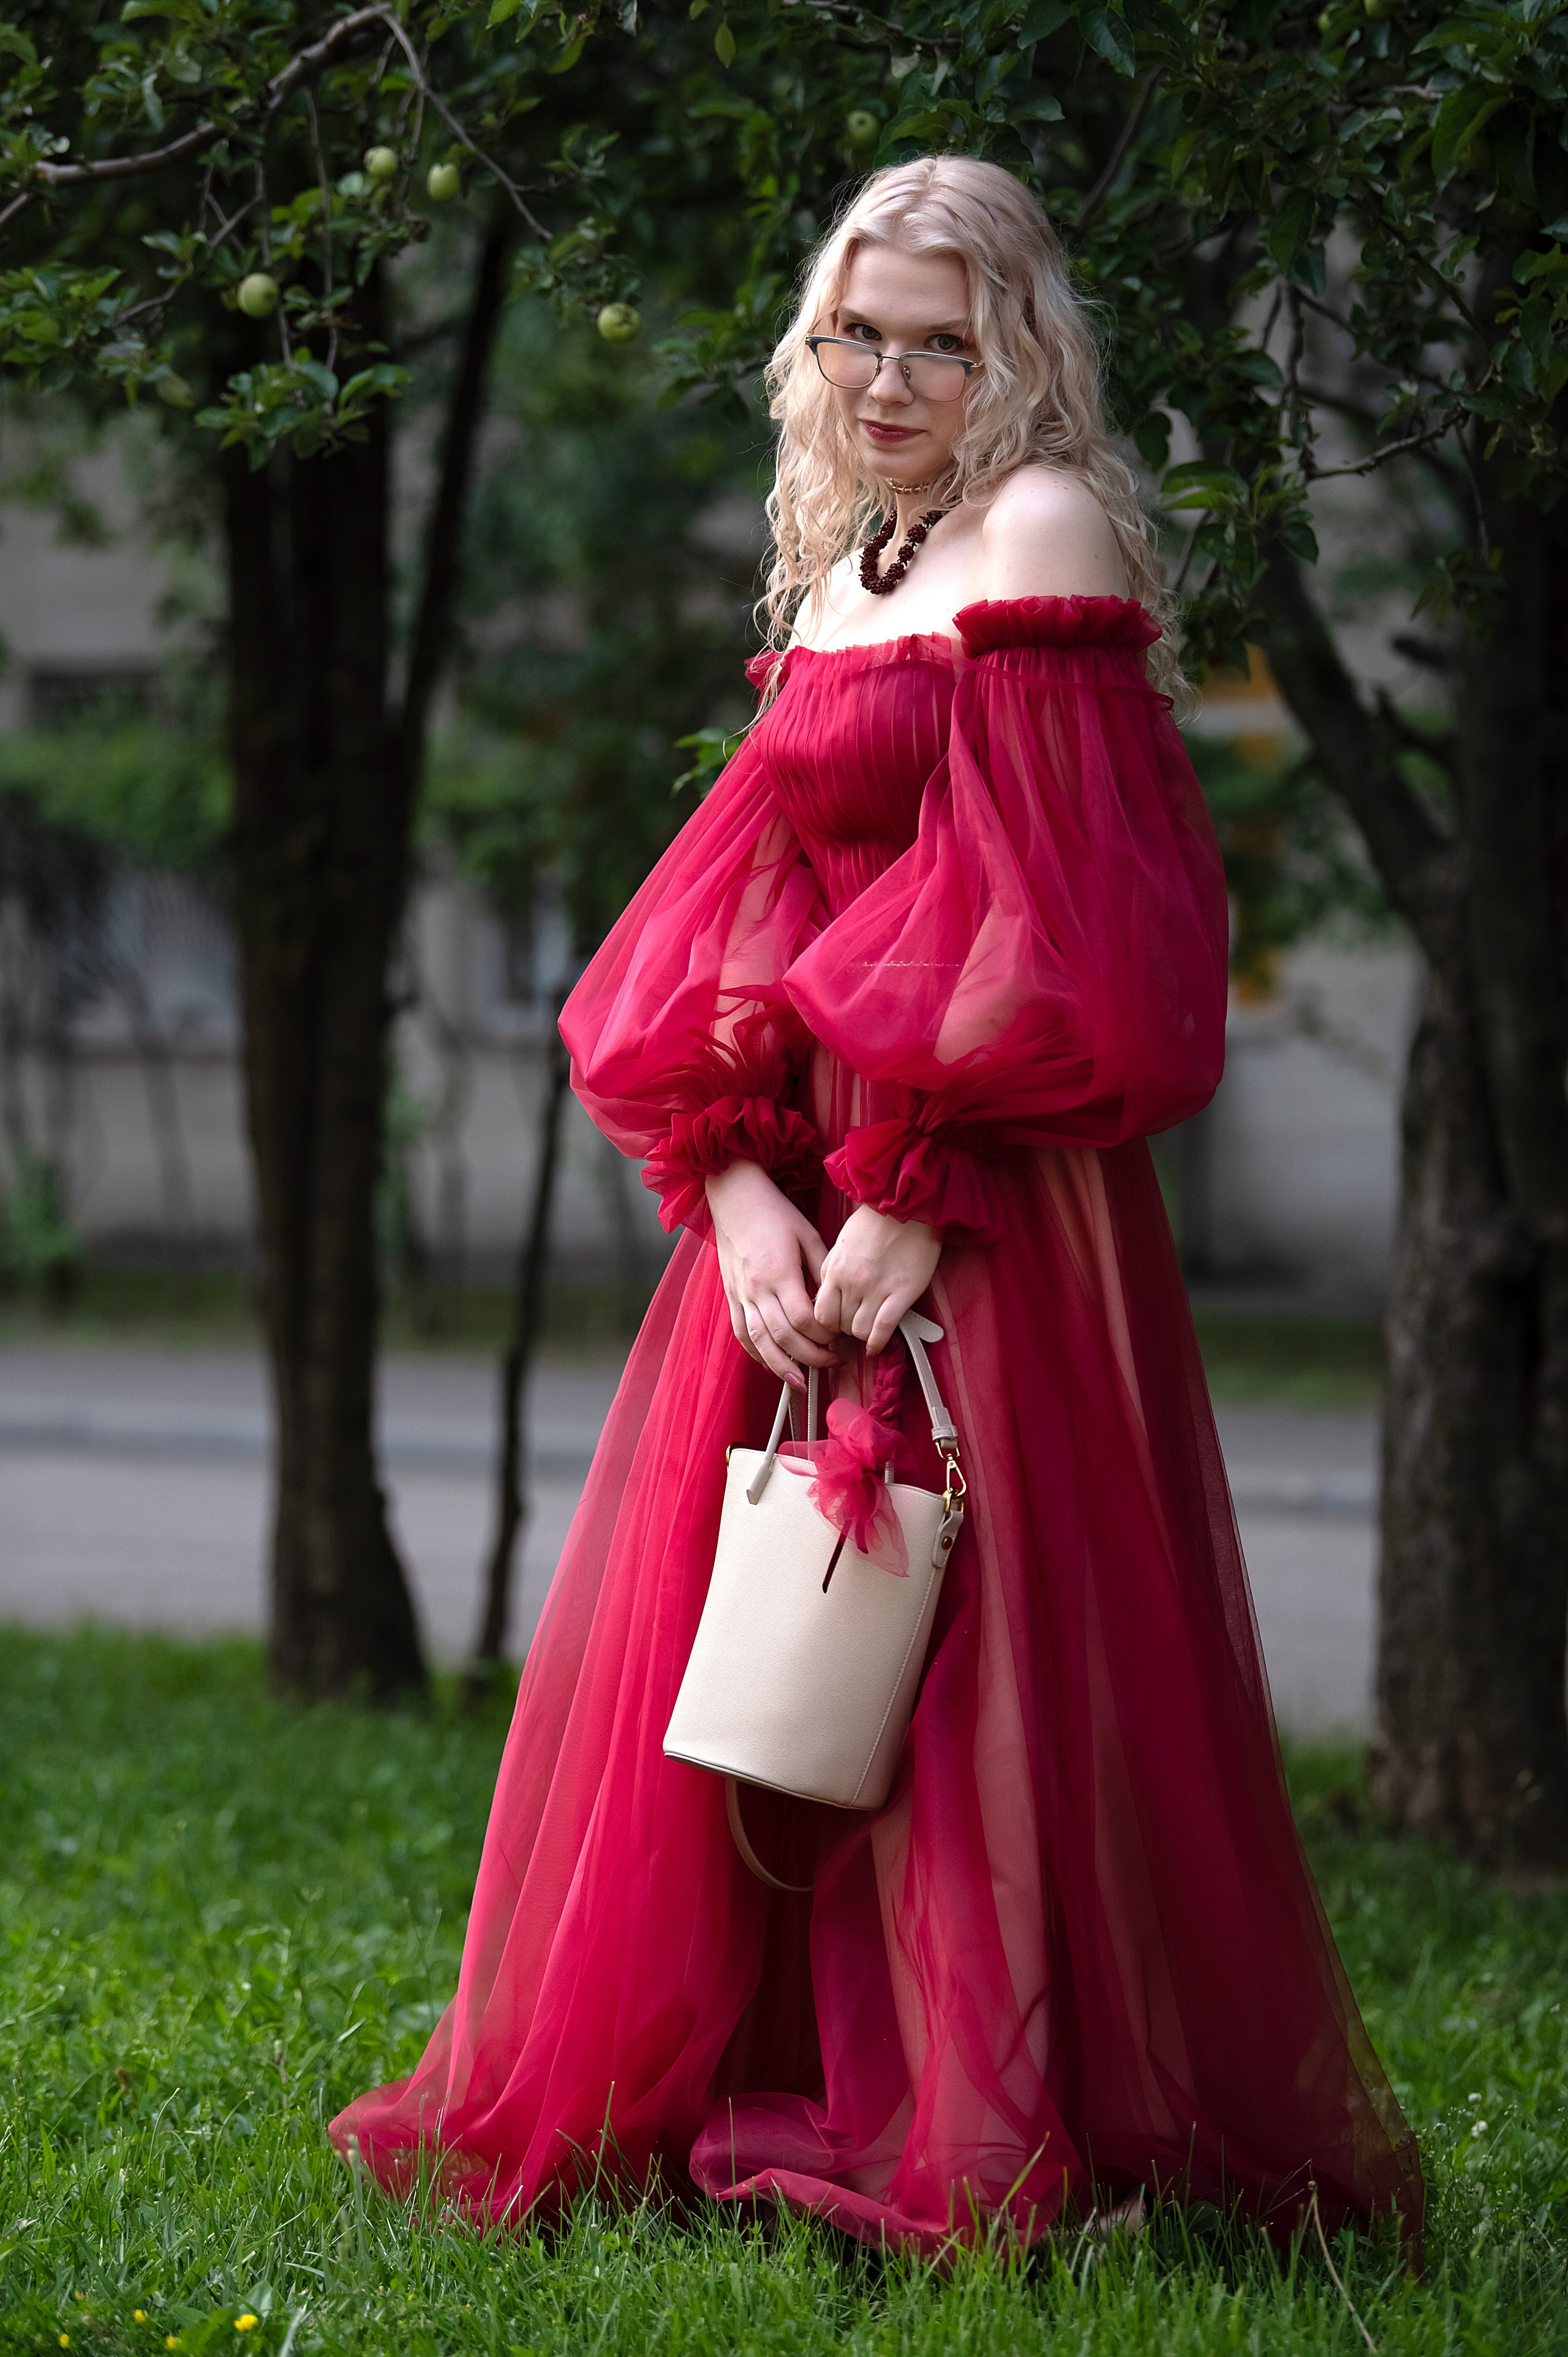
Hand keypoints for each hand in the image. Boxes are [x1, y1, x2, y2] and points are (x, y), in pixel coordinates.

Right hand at [706, 1160, 841, 1388]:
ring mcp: (740, 1294)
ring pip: (759, 1342)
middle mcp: (756, 1288)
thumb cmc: (774, 1213)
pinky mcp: (731, 1296)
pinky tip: (771, 1364)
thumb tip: (838, 1298)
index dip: (823, 1336)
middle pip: (782, 1336)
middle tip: (832, 1363)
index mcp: (778, 1272)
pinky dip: (756, 1353)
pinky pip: (741, 1332)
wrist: (734, 1197)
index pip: (802, 1319)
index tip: (840, 1339)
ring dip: (780, 1366)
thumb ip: (822, 1267)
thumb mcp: (807, 1234)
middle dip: (810, 1357)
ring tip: (800, 1383)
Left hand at [814, 1204, 941, 1354]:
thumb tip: (824, 1296)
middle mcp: (852, 1283)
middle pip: (840, 1324)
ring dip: (862, 1334)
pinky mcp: (902, 1293)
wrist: (905, 1208)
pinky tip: (876, 1346)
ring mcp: (877, 1289)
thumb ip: (830, 1270)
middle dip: (844, 1329)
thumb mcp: (840, 1244)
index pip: (820, 1313)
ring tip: (868, 1330)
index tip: (834, 1325)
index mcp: (835, 1270)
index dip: (826, 1325)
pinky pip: (884, 1328)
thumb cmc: (873, 1223)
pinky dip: (878, 1342)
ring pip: (859, 1330)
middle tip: (853, 1326)